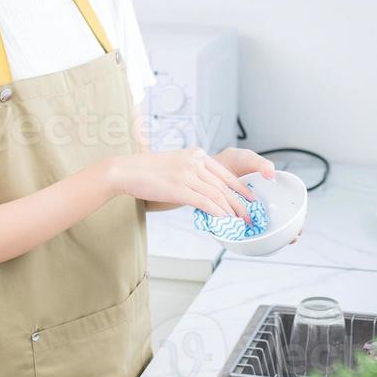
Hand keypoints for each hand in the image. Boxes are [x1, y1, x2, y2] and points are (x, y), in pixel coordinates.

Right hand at [107, 148, 257, 220]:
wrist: (126, 170)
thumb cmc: (147, 170)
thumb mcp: (175, 163)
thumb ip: (191, 171)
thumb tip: (205, 188)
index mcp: (196, 154)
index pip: (225, 173)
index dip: (240, 187)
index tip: (250, 197)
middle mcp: (194, 162)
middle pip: (224, 185)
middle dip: (240, 203)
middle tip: (250, 215)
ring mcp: (187, 174)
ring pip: (217, 195)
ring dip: (231, 211)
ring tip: (240, 222)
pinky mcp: (179, 189)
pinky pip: (204, 203)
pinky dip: (217, 212)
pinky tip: (224, 220)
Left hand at [215, 149, 302, 244]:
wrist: (205, 168)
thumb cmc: (229, 163)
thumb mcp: (246, 158)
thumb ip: (260, 163)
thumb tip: (271, 175)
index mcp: (268, 194)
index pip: (286, 209)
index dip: (295, 220)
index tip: (299, 227)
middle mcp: (259, 207)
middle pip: (276, 224)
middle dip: (286, 234)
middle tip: (291, 238)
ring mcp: (245, 215)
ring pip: (259, 232)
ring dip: (266, 239)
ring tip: (274, 242)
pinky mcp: (230, 220)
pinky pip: (238, 232)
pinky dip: (243, 237)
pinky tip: (247, 238)